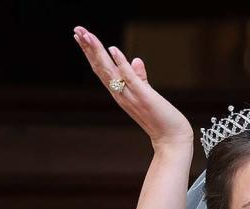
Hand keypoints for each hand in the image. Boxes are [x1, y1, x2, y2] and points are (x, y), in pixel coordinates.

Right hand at [73, 26, 193, 151]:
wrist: (172, 138)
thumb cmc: (161, 118)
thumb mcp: (147, 94)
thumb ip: (140, 78)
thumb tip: (136, 60)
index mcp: (120, 92)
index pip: (101, 69)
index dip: (90, 53)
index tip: (80, 36)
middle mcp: (120, 94)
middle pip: (100, 68)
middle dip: (88, 48)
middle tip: (76, 29)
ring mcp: (130, 95)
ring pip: (109, 70)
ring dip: (97, 52)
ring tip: (86, 35)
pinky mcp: (143, 96)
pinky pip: (130, 78)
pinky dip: (121, 63)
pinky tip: (113, 49)